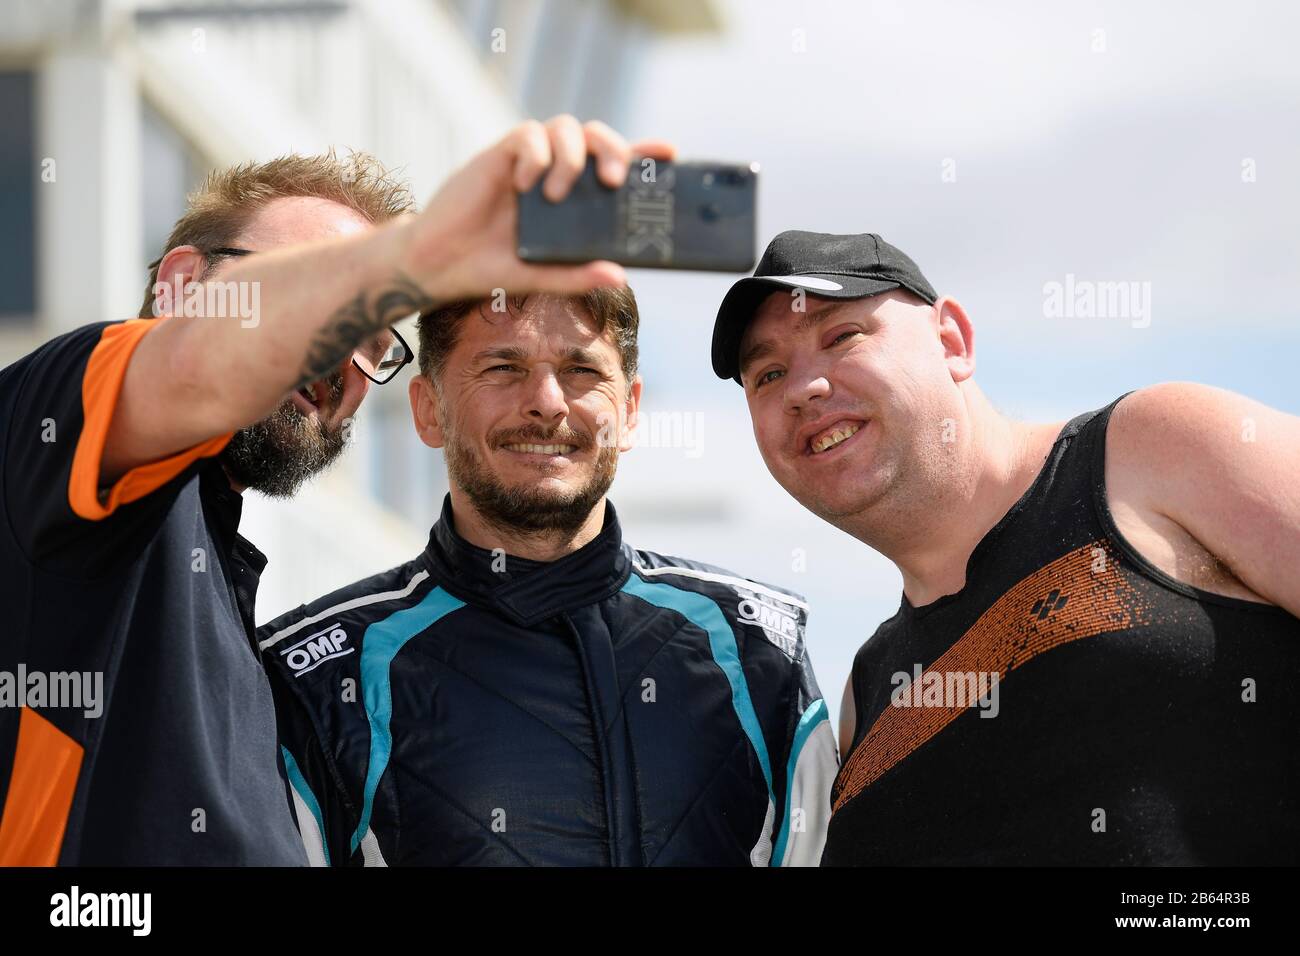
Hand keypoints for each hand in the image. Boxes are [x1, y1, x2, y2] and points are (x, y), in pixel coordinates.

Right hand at [401, 115, 676, 303]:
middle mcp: (554, 172)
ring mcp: (528, 162)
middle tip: (612, 181)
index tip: (669, 153)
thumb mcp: (540, 276)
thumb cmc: (491, 266)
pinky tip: (526, 184)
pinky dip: (535, 155)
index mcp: (572, 198)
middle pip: (596, 136)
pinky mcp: (499, 156)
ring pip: (566, 126)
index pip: (612, 165)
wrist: (439, 264)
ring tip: (558, 194)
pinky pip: (527, 135)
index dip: (642, 154)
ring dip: (572, 156)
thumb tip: (619, 275)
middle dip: (613, 149)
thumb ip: (577, 274)